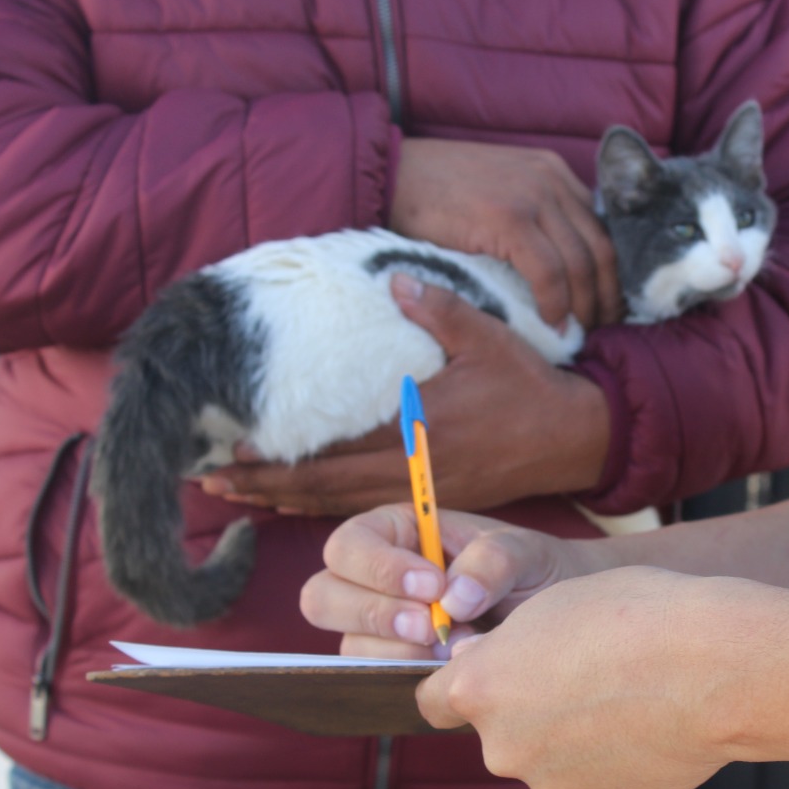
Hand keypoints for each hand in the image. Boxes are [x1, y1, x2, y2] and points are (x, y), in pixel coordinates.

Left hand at [201, 275, 611, 514]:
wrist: (575, 438)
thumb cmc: (530, 387)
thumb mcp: (489, 338)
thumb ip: (439, 309)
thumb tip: (395, 279)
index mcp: (421, 428)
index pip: (335, 449)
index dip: (281, 456)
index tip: (234, 449)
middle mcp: (415, 468)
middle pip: (324, 487)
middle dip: (265, 486)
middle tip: (213, 482)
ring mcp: (422, 492)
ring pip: (340, 505)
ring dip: (285, 501)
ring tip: (237, 495)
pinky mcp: (432, 502)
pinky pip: (366, 510)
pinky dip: (322, 508)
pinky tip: (294, 503)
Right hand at [299, 502, 595, 656]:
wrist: (553, 615)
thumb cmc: (531, 570)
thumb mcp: (524, 552)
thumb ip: (493, 561)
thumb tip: (454, 600)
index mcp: (395, 533)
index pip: (348, 545)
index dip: (378, 567)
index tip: (432, 585)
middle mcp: (374, 580)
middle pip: (322, 597)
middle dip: (374, 615)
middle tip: (431, 627)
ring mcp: (379, 628)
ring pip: (349, 645)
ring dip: (398, 651)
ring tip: (459, 647)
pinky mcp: (394, 665)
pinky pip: (375, 677)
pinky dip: (409, 675)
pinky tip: (450, 668)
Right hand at [391, 137, 621, 329]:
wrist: (390, 174)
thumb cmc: (436, 195)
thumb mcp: (498, 196)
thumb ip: (532, 221)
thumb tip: (559, 273)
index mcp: (553, 174)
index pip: (601, 229)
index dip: (610, 274)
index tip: (608, 307)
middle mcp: (551, 179)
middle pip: (601, 248)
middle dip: (607, 295)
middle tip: (602, 329)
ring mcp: (532, 194)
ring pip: (581, 262)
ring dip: (584, 306)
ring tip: (578, 334)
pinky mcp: (509, 215)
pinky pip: (549, 270)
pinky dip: (555, 302)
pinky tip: (551, 323)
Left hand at [416, 567, 735, 788]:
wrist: (715, 666)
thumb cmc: (636, 616)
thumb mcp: (552, 605)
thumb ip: (508, 648)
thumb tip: (492, 672)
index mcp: (480, 689)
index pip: (432, 700)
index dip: (462, 683)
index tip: (494, 672)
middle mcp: (504, 748)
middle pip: (499, 734)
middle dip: (528, 712)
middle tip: (584, 678)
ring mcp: (553, 787)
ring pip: (550, 761)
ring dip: (573, 740)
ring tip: (629, 702)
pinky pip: (596, 784)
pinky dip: (614, 764)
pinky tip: (651, 730)